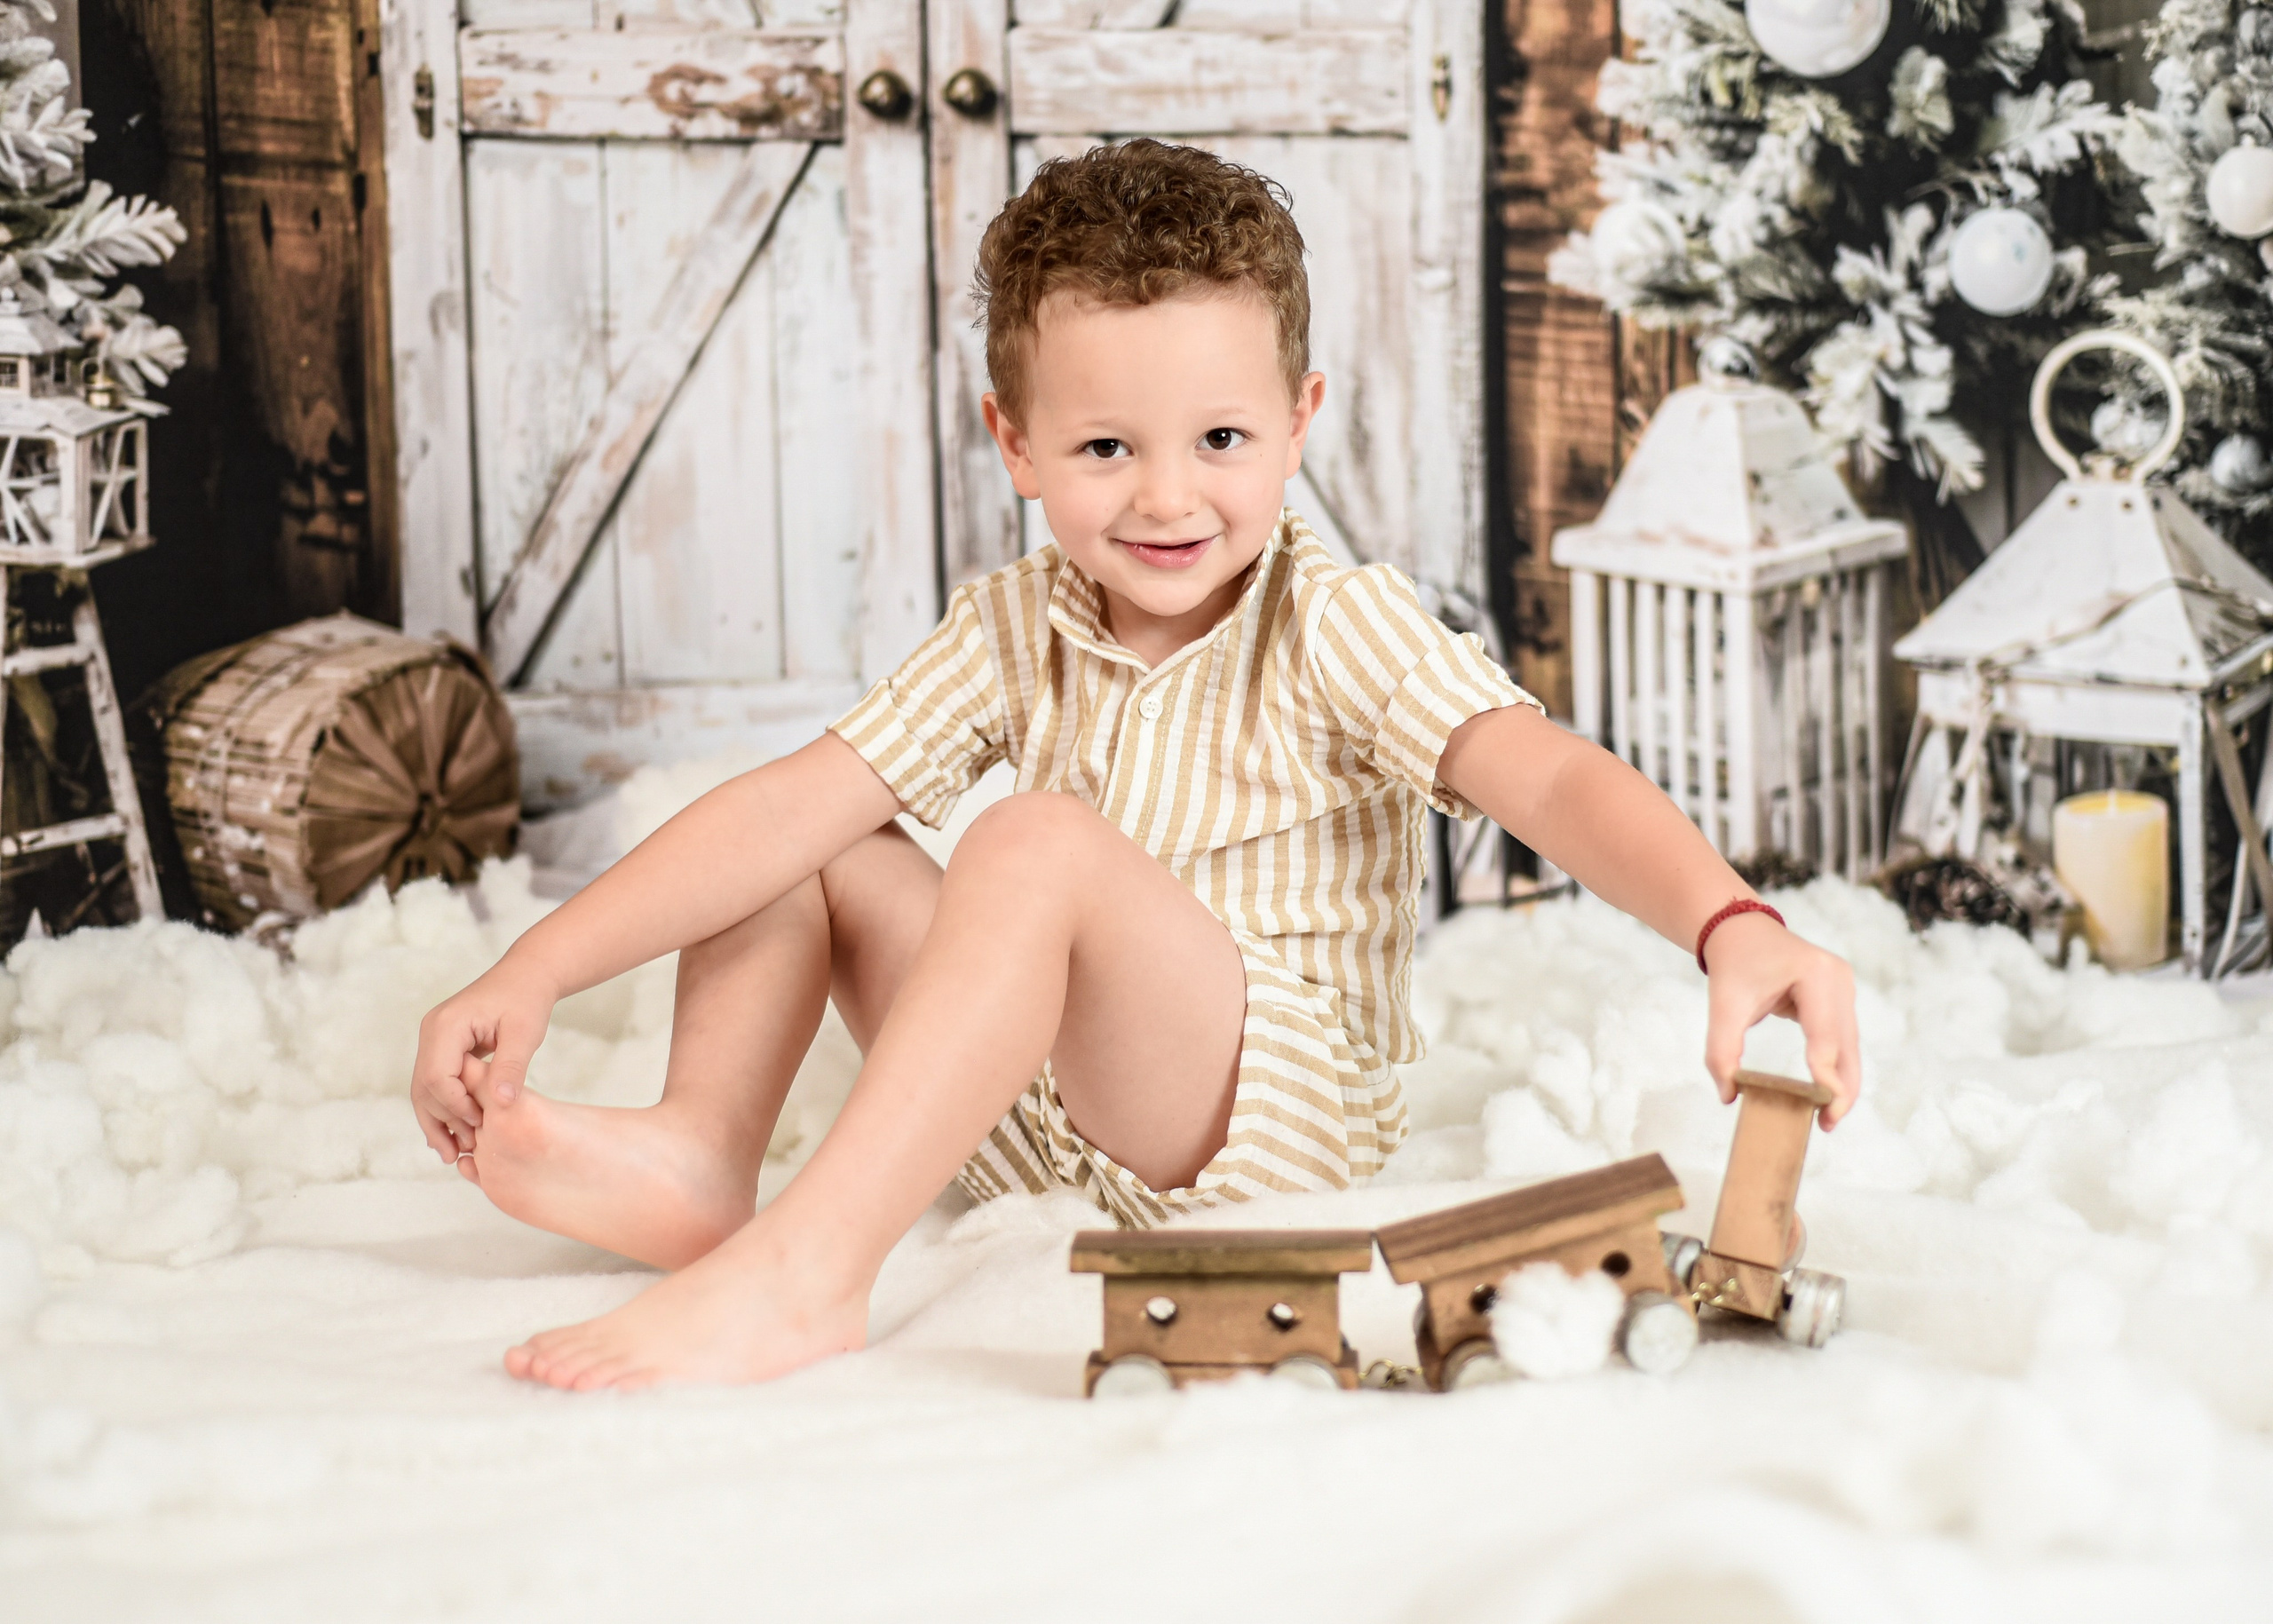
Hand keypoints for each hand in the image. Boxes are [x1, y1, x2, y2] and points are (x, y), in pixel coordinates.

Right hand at [410, 956, 558, 1164]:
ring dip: (438, 1121)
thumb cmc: (527, 999)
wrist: (526, 976)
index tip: (480, 1124)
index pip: (436, 1076)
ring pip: (424, 1090)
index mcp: (446, 1025)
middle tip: (464, 1151)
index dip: (455, 1106)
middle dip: (443, 1120)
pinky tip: (454, 1134)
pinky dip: (444, 1108)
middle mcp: (431, 1032)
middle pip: (424, 1087)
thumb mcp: (525, 1033)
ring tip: (454, 1154)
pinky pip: (435, 1083)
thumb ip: (511, 1067)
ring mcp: (432, 1040)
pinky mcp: (441, 1048)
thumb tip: (501, 1104)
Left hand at [1700, 912, 1860, 1128]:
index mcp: (1816, 975)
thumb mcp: (1722, 1005)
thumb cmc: (1734, 965)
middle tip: (1826, 1126)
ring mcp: (1844, 988)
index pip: (1824, 1035)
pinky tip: (1823, 1094)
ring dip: (1841, 1082)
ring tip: (1825, 1118)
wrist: (1740, 931)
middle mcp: (1839, 980)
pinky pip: (1841, 1040)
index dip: (1825, 1074)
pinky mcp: (1840, 998)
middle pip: (1846, 1045)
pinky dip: (1835, 1067)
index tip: (1823, 1109)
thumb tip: (1729, 1096)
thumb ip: (1721, 1050)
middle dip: (1840, 1088)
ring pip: (1849, 1047)